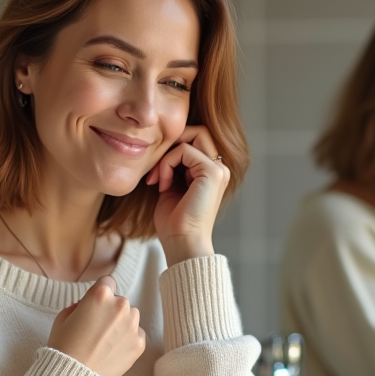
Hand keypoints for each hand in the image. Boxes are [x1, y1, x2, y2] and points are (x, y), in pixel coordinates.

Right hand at [47, 276, 145, 375]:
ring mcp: (132, 325)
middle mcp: (120, 306)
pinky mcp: (139, 343)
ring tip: (105, 341)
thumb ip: (80, 305)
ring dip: (122, 324)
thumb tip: (88, 307)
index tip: (97, 304)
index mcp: (100, 295)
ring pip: (131, 317)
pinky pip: (137, 334)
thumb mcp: (63, 317)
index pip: (107, 282)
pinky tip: (112, 350)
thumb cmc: (64, 346)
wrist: (73, 375)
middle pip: (120, 301)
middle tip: (97, 328)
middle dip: (111, 311)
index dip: (100, 293)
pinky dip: (127, 340)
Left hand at [144, 125, 227, 264]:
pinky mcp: (212, 172)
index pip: (195, 140)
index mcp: (212, 173)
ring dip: (167, 155)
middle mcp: (220, 169)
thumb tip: (162, 148)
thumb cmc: (174, 223)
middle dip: (171, 145)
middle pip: (197, 132)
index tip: (155, 175)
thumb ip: (172, 167)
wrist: (181, 243)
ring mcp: (219, 170)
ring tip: (157, 179)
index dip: (171, 150)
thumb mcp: (171, 188)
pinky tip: (162, 185)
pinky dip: (167, 164)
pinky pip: (184, 151)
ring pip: (192, 136)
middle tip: (154, 171)